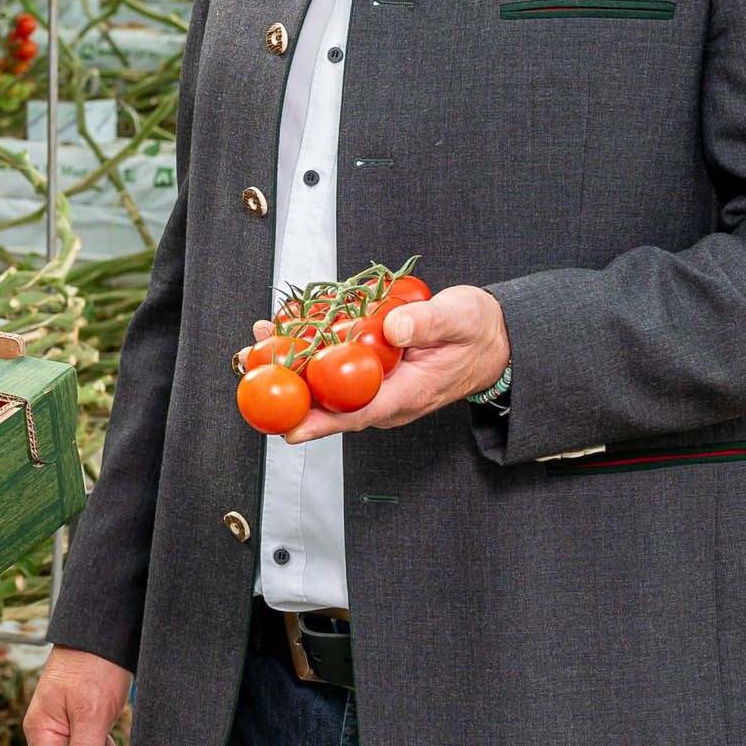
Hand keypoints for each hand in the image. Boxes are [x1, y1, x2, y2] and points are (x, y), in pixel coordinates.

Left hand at [255, 284, 510, 441]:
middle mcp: (389, 399)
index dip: (321, 422)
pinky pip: (338, 373)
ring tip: (258, 341)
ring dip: (294, 367)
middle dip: (288, 390)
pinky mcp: (375, 377)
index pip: (358, 414)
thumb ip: (426, 323)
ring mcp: (380, 390)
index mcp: (409, 393)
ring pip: (330, 388)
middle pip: (332, 404)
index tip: (288, 428)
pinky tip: (287, 331)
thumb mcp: (459, 317)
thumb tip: (391, 329)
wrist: (494, 338)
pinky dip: (311, 354)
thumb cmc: (476, 329)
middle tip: (251, 364)